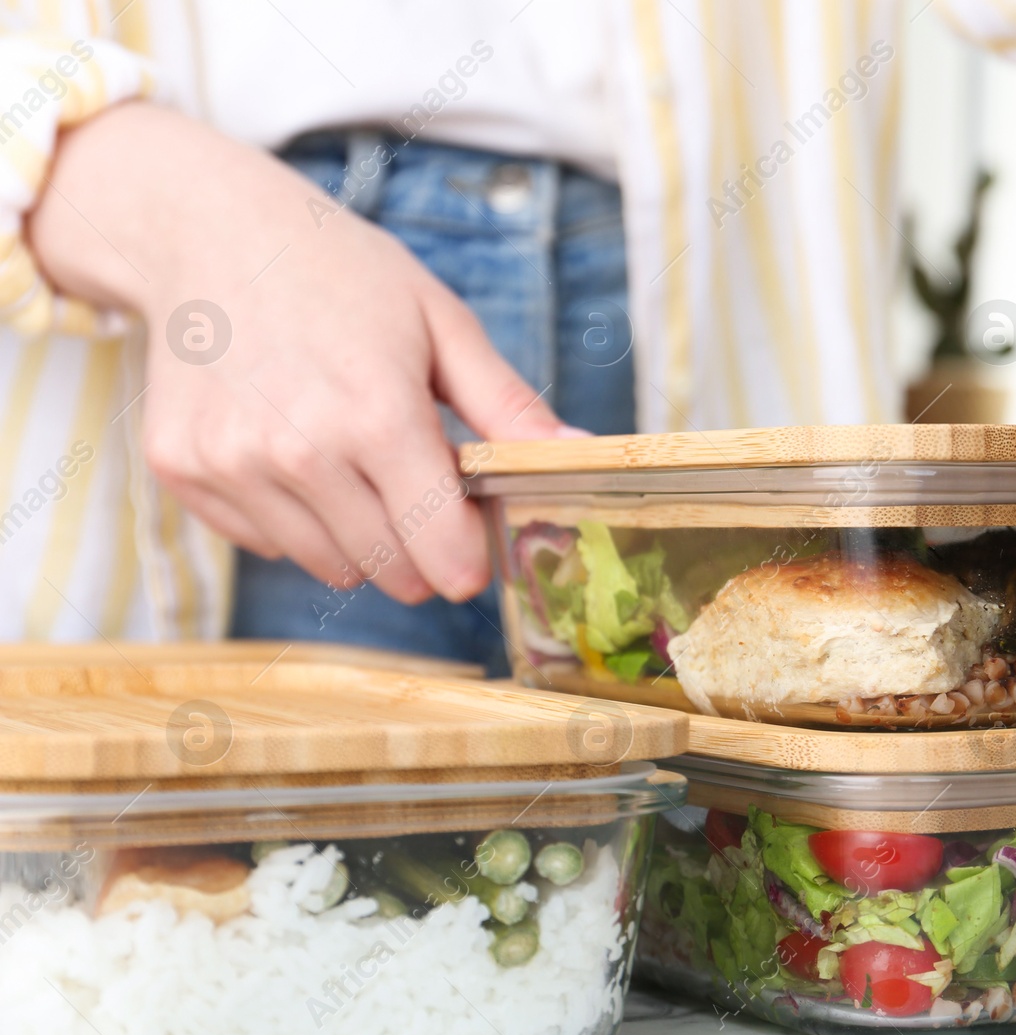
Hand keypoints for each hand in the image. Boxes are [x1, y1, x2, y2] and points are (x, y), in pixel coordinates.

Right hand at [27, 102, 573, 602]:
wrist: (209, 230)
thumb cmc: (340, 271)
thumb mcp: (441, 323)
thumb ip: (508, 406)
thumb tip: (581, 453)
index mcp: (377, 416)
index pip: (442, 553)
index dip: (472, 557)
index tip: (475, 536)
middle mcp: (298, 452)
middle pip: (390, 572)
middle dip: (420, 549)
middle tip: (419, 488)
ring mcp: (232, 466)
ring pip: (327, 566)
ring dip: (357, 536)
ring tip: (353, 458)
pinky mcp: (185, 472)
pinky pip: (264, 541)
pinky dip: (292, 517)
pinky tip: (292, 448)